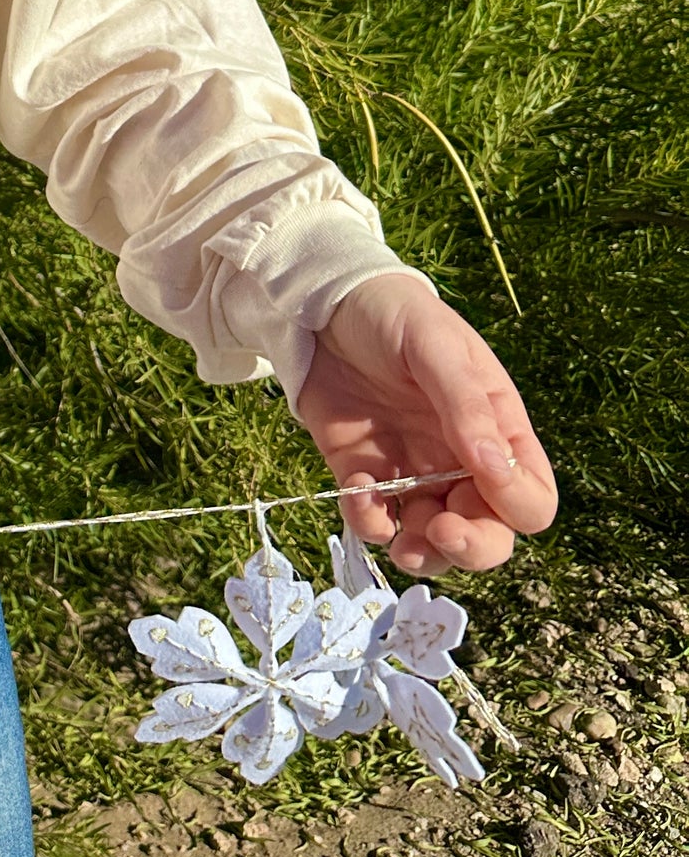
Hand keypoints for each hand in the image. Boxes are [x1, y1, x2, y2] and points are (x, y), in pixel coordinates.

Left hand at [295, 271, 556, 576]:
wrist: (326, 302)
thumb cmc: (398, 315)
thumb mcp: (437, 347)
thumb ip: (466, 404)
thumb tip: (497, 467)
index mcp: (497, 432)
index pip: (530, 496)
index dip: (517, 506)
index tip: (486, 485)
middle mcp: (459, 463)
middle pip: (488, 534)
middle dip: (472, 549)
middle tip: (442, 533)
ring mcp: (412, 472)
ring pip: (432, 542)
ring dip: (423, 554)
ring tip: (401, 542)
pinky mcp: (363, 474)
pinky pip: (374, 520)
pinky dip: (369, 523)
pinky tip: (360, 496)